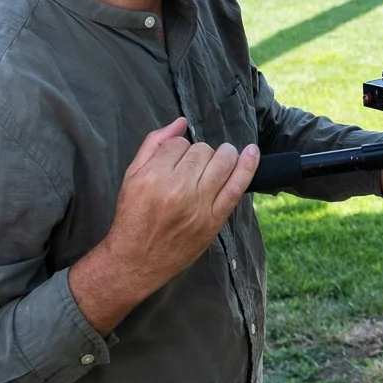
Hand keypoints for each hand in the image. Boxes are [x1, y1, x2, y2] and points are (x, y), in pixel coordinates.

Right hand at [71, 117, 259, 333]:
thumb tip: (180, 122)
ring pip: (221, 161)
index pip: (178, 144)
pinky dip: (248, 166)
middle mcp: (177, 190)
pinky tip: (252, 152)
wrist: (136, 260)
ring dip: (222, 155)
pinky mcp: (214, 220)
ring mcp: (199, 206)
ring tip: (217, 160)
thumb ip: (153, 144)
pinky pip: (237, 187)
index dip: (177, 150)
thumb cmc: (132, 216)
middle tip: (189, 170)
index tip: (172, 162)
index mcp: (152, 177)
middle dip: (197, 154)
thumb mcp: (131, 177)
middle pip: (201, 150)